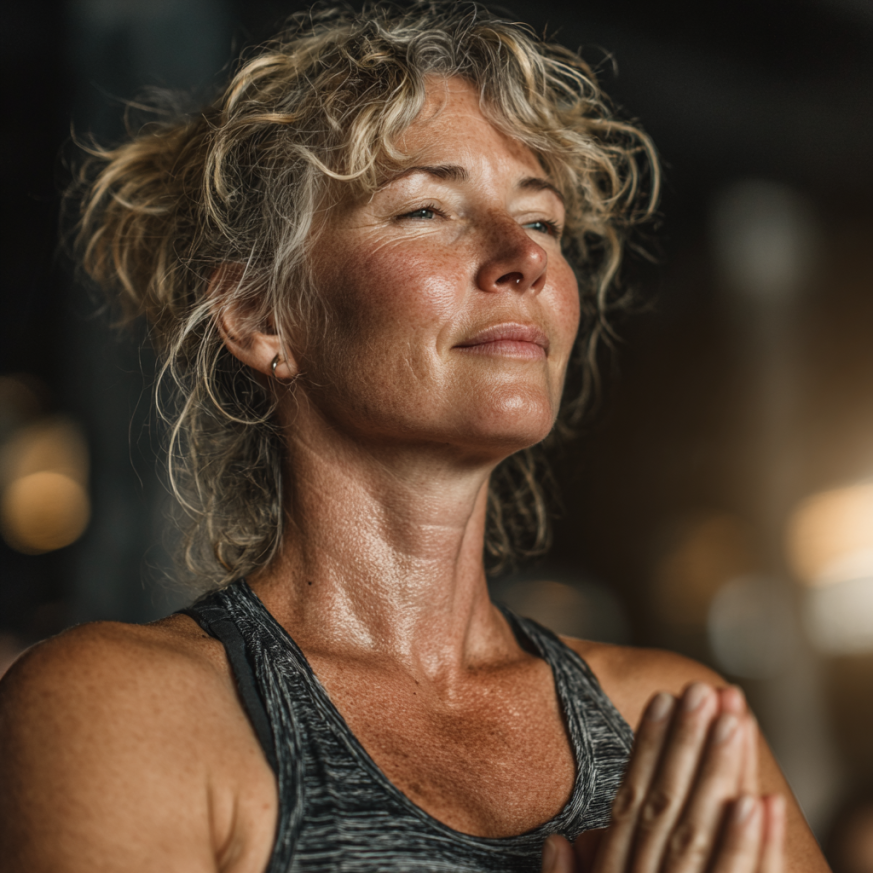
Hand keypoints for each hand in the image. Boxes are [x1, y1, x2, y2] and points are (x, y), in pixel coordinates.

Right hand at [541, 684, 785, 872]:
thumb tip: (556, 840)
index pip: (629, 799)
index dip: (647, 746)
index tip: (664, 699)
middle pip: (665, 803)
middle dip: (686, 744)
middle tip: (704, 690)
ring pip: (700, 832)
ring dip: (720, 774)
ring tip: (736, 721)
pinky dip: (753, 845)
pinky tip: (766, 801)